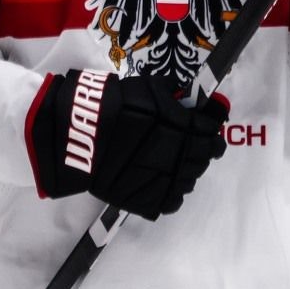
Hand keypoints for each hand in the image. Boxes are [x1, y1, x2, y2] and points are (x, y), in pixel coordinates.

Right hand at [27, 70, 228, 219]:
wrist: (78, 135)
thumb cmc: (113, 106)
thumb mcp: (147, 87)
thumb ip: (173, 93)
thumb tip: (189, 96)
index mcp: (184, 127)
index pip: (211, 132)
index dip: (211, 129)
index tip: (207, 129)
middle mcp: (179, 154)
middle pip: (205, 156)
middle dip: (203, 149)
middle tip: (194, 145)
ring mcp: (164, 179)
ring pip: (191, 179)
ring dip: (189, 169)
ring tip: (175, 162)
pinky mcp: (148, 199)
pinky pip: (173, 200)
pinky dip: (174, 192)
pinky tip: (165, 181)